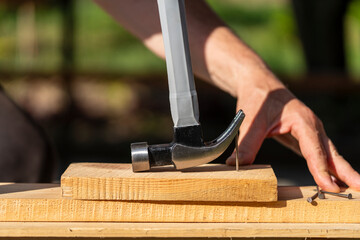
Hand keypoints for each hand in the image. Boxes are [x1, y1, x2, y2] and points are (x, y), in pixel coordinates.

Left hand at [226, 73, 359, 191]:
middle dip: (346, 171)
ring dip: (340, 171)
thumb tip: (236, 166)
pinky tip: (331, 179)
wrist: (259, 84)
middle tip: (359, 188)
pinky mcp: (304, 137)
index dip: (321, 169)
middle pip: (331, 152)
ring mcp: (310, 131)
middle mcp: (312, 126)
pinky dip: (326, 166)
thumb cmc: (258, 99)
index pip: (314, 148)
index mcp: (302, 120)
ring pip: (328, 153)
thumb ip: (246, 145)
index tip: (329, 186)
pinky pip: (318, 153)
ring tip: (353, 188)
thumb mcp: (250, 122)